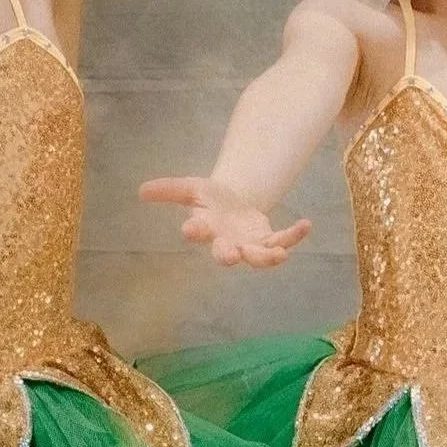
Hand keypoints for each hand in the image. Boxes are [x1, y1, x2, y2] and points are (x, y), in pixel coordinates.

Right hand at [139, 175, 312, 268]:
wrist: (233, 204)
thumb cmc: (209, 199)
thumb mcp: (191, 188)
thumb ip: (168, 190)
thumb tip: (141, 190)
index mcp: (206, 228)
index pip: (198, 232)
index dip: (194, 231)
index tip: (190, 230)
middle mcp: (226, 242)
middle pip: (225, 253)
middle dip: (228, 256)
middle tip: (231, 257)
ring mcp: (248, 245)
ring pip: (258, 257)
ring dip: (268, 258)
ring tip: (280, 254)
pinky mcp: (268, 241)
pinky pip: (282, 241)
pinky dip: (294, 235)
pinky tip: (306, 224)